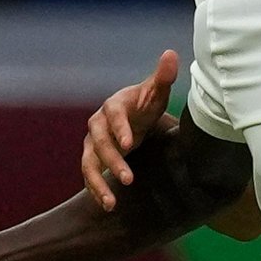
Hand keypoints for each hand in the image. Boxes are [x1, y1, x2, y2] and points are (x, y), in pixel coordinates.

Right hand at [81, 50, 179, 210]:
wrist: (133, 117)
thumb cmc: (146, 104)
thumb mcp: (156, 92)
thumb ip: (163, 77)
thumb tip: (171, 54)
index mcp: (114, 106)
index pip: (113, 114)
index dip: (119, 128)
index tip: (129, 143)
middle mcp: (98, 125)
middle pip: (99, 143)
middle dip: (112, 161)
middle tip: (129, 178)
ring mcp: (92, 144)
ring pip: (89, 164)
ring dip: (98, 183)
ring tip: (112, 202)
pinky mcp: (93, 160)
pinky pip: (90, 177)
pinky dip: (97, 191)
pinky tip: (109, 206)